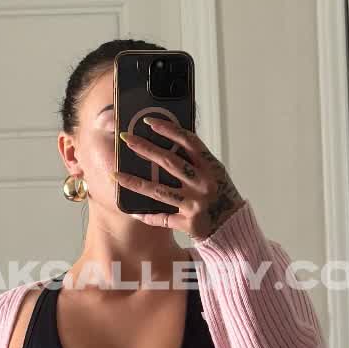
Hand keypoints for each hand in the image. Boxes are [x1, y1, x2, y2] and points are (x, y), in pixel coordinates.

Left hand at [119, 111, 245, 241]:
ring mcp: (196, 204)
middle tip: (126, 138)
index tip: (149, 121)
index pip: (189, 141)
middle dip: (145, 148)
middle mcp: (203, 184)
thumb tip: (167, 139)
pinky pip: (162, 218)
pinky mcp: (189, 223)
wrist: (233, 226)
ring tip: (115, 174)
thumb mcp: (214, 172)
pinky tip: (131, 209)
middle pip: (169, 162)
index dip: (169, 129)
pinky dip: (147, 214)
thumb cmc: (220, 195)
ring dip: (134, 182)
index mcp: (211, 167)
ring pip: (159, 191)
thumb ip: (195, 159)